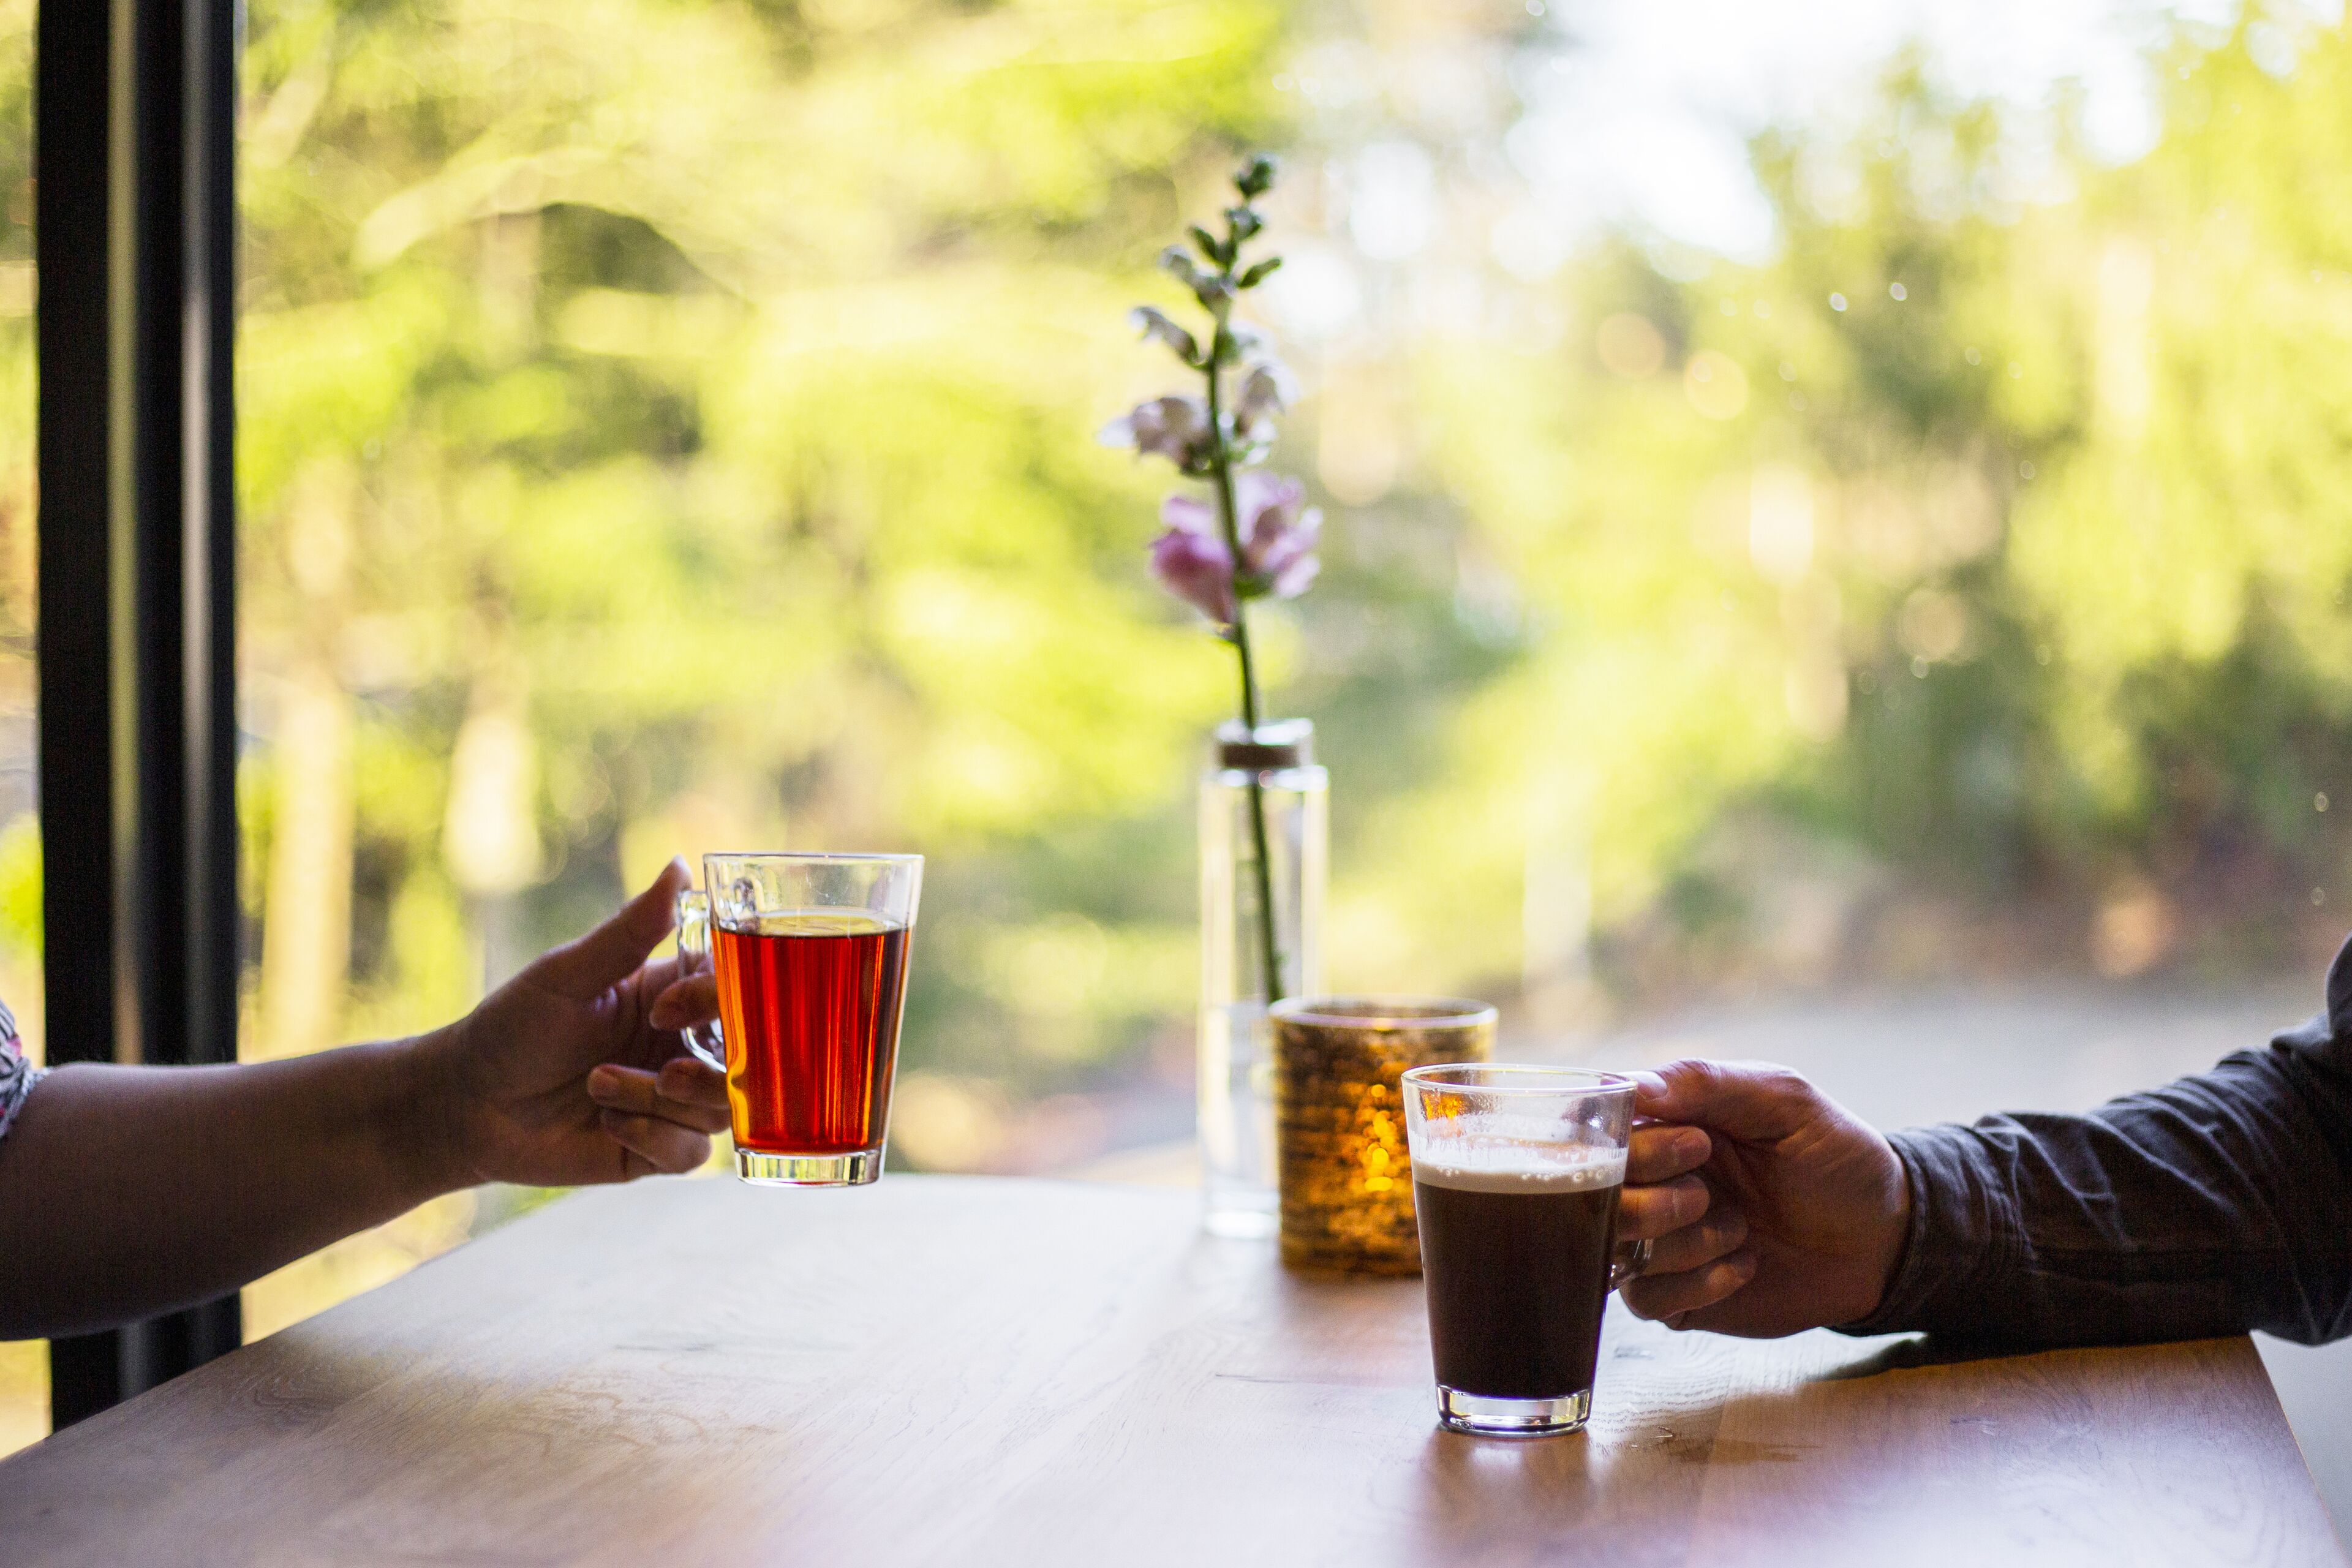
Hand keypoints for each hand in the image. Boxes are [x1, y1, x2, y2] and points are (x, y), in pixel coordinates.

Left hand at [415, 859, 731, 1185]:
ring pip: (721, 1108)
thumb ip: (629, 930)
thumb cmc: (511, 1028)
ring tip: (600, 1090)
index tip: (666, 1013)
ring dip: (661, 1102)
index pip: (735, 989)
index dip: (719, 1002)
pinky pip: (693, 1152)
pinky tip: (607, 1126)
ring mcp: (674, 1099)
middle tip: (665, 1071)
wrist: (464, 1106)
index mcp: (671, 994)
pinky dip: (653, 1140)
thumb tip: (680, 867)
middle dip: (711, 1069)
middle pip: (748, 1057)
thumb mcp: (567, 975)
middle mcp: (683, 1045)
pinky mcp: (658, 1149)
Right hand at [1618, 1059, 1909, 1336]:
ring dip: (1680, 1244)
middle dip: (1654, 1199)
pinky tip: (1744, 1266)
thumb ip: (1707, 1083)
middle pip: (1594, 1196)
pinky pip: (1645, 1299)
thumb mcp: (1783, 1100)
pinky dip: (1695, 1284)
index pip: (1597, 1133)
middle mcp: (1649, 1181)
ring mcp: (1658, 1240)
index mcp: (1663, 1126)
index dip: (1632, 1145)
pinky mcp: (1676, 1294)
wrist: (1881, 1238)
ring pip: (1616, 1249)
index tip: (1697, 1145)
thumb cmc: (1832, 1156)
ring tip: (1739, 1231)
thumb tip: (1631, 1085)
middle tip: (1709, 1192)